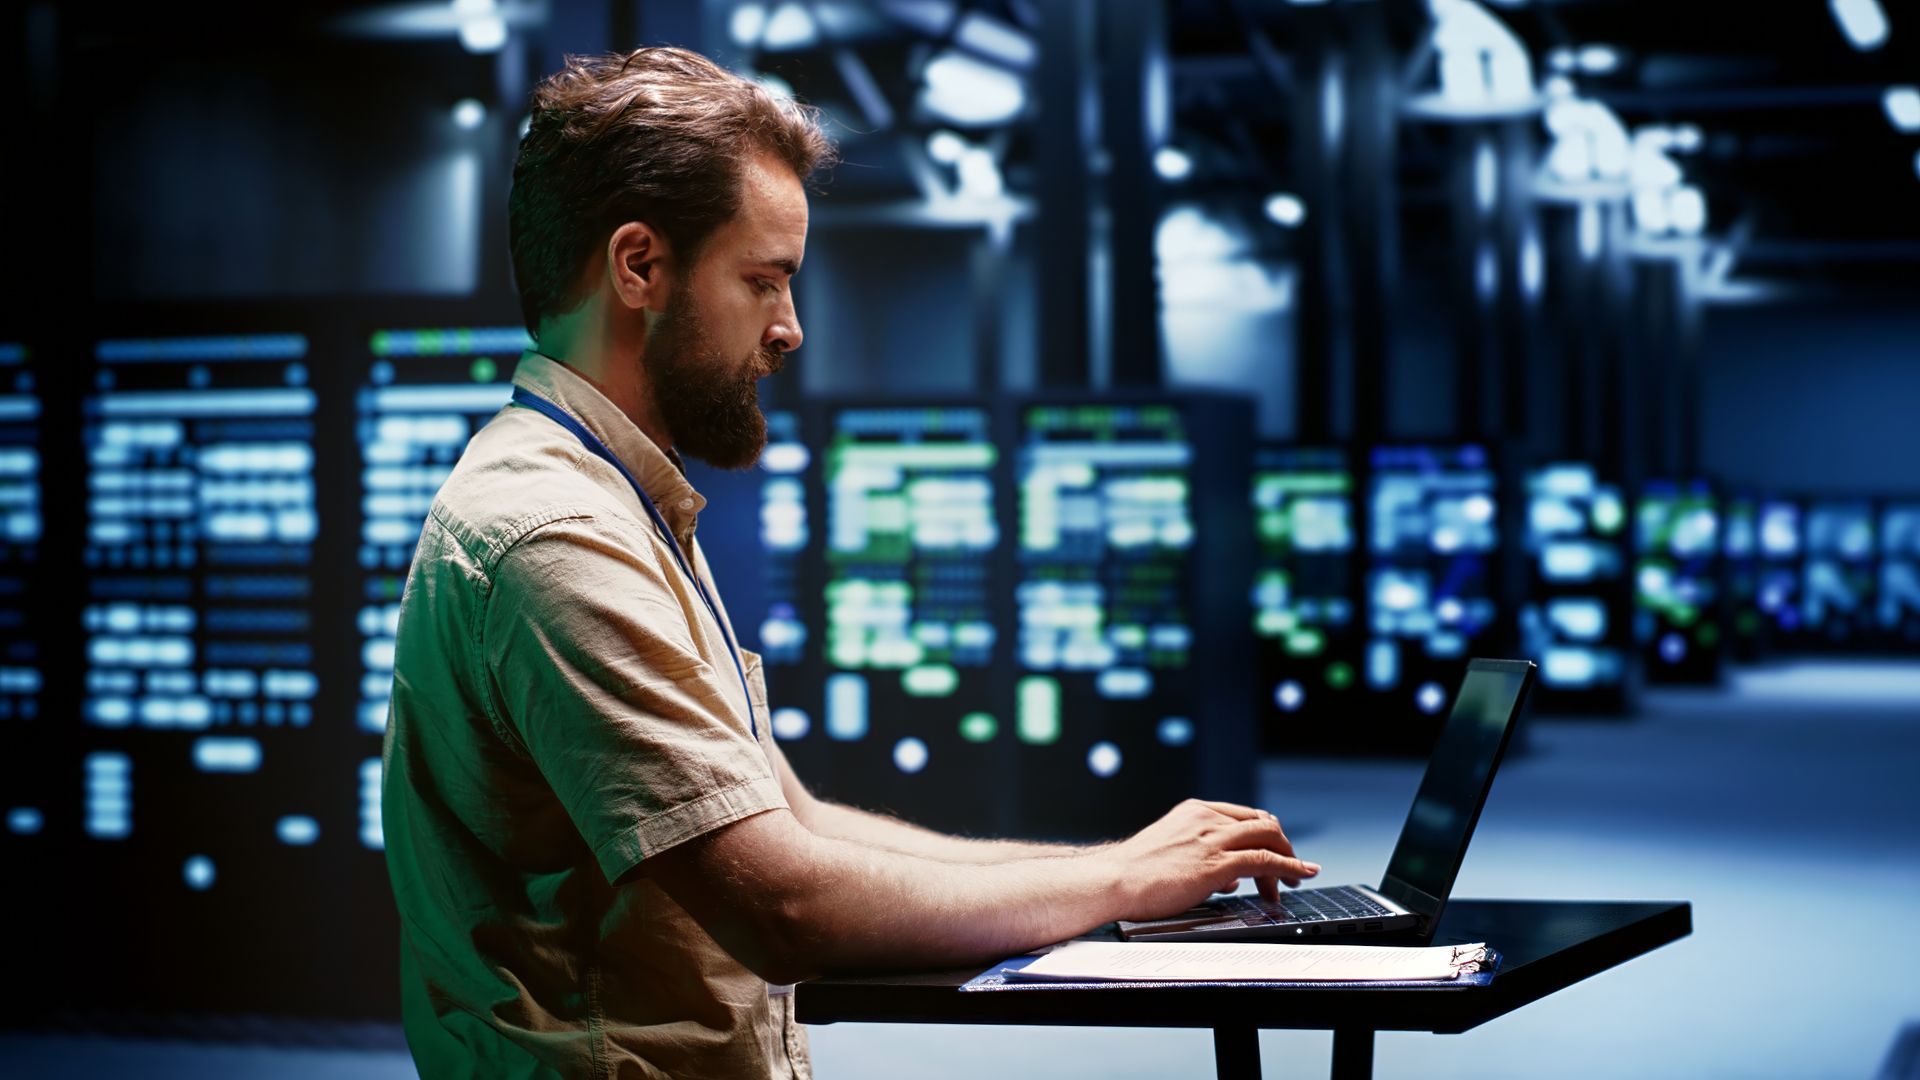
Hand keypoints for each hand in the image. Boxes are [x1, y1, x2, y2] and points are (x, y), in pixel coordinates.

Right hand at [1107, 799, 1318, 920]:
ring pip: (1268, 839)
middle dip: (1281, 845)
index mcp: (1194, 812)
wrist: (1113, 880)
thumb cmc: (1133, 874)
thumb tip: (1228, 878)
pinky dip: (1289, 867)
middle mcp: (1206, 819)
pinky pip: (1265, 860)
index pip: (1243, 815)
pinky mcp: (1216, 863)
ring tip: (1297, 877)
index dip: (1265, 834)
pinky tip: (1301, 875)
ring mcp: (1212, 839)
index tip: (1273, 850)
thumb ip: (1201, 858)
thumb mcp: (1172, 852)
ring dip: (1289, 859)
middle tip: (1289, 868)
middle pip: (1261, 823)